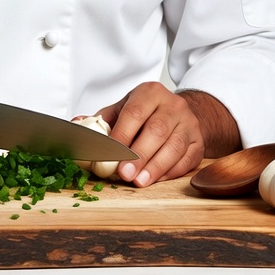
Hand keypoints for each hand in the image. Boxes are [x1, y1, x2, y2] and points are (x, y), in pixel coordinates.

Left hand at [95, 82, 237, 185]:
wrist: (178, 113)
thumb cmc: (145, 113)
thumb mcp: (123, 108)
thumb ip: (102, 119)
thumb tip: (75, 125)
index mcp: (150, 92)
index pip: (135, 112)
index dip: (123, 134)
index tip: (111, 154)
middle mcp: (173, 105)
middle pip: (156, 130)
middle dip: (139, 154)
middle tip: (125, 173)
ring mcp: (189, 124)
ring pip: (173, 147)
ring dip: (155, 167)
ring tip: (139, 182)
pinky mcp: (198, 143)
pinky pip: (185, 160)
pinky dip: (169, 172)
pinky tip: (154, 180)